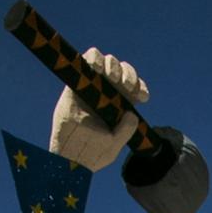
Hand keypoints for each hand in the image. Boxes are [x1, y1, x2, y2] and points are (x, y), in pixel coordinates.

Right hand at [49, 49, 147, 169]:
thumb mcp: (114, 144)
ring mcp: (94, 84)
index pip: (135, 89)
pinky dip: (95, 57)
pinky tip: (98, 67)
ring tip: (113, 76)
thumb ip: (126, 130)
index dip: (140, 88)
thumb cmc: (92, 152)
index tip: (141, 97)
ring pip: (109, 62)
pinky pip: (88, 58)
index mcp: (122, 105)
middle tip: (126, 85)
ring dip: (114, 65)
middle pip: (124, 72)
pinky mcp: (78, 79)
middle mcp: (110, 92)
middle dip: (130, 74)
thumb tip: (131, 114)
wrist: (70, 156)